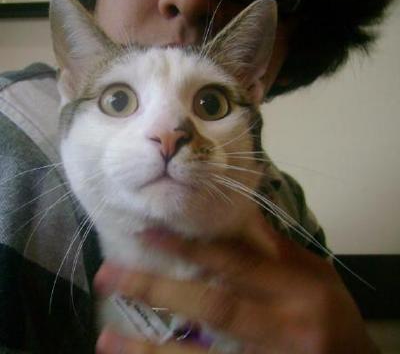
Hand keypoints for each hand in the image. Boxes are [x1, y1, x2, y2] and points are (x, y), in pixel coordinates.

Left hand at [94, 216, 378, 353]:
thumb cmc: (334, 315)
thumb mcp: (315, 274)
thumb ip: (274, 248)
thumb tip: (234, 216)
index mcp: (299, 289)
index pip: (235, 262)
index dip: (189, 247)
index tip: (149, 233)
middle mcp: (283, 327)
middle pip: (212, 306)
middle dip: (157, 289)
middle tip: (110, 276)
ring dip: (150, 351)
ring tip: (107, 341)